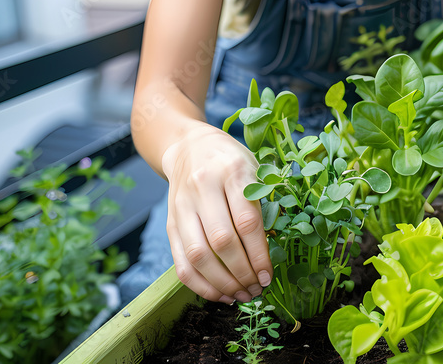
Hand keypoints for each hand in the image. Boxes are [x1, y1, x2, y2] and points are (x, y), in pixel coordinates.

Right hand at [161, 125, 271, 303]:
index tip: (269, 276)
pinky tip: (218, 294)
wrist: (189, 146)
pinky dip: (199, 284)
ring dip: (221, 283)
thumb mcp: (254, 170)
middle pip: (222, 241)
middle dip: (242, 273)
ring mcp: (182, 206)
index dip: (259, 255)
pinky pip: (180, 260)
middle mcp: (203, 187)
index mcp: (232, 171)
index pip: (247, 222)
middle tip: (257, 289)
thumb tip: (272, 253)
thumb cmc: (230, 161)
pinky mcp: (169, 222)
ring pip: (199, 254)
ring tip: (241, 295)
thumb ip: (262, 204)